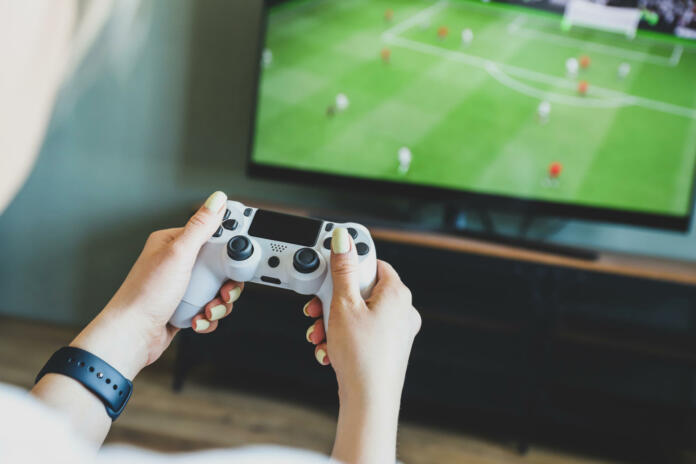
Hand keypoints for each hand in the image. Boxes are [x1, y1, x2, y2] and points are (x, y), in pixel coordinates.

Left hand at [70, 191, 243, 378]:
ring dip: (218, 303)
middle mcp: (178, 263)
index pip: (212, 234)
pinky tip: (197, 318)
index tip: (240, 254)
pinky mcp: (185, 306)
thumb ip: (201, 226)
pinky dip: (208, 317)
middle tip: (223, 289)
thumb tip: (217, 199)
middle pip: (220, 265)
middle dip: (226, 282)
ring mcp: (182, 286)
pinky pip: (209, 308)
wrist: (132, 335)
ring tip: (208, 308)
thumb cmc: (144, 295)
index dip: (229, 245)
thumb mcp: (178, 254)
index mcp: (173, 242)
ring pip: (217, 289)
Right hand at [302, 227, 420, 463]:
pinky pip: (360, 332)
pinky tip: (328, 349)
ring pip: (357, 313)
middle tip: (317, 309)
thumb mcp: (343, 304)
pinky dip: (342, 337)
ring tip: (320, 334)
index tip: (330, 267)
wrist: (369, 402)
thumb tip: (343, 239)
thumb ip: (342, 269)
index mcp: (398, 293)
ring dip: (332, 322)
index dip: (348, 264)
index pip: (373, 262)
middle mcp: (402, 311)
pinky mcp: (387, 348)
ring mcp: (396, 331)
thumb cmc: (362, 356)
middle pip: (360, 290)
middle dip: (332, 301)